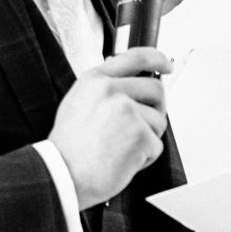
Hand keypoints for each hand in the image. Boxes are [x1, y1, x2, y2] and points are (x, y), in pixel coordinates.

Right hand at [48, 48, 172, 208]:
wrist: (64, 175)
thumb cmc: (69, 147)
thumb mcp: (78, 102)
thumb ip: (103, 89)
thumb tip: (129, 84)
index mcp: (96, 80)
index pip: (136, 57)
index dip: (157, 59)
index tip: (167, 66)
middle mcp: (112, 91)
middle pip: (156, 89)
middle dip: (156, 109)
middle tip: (143, 126)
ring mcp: (127, 111)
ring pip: (158, 121)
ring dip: (147, 138)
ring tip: (120, 148)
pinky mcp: (139, 134)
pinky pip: (156, 145)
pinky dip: (145, 158)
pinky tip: (122, 161)